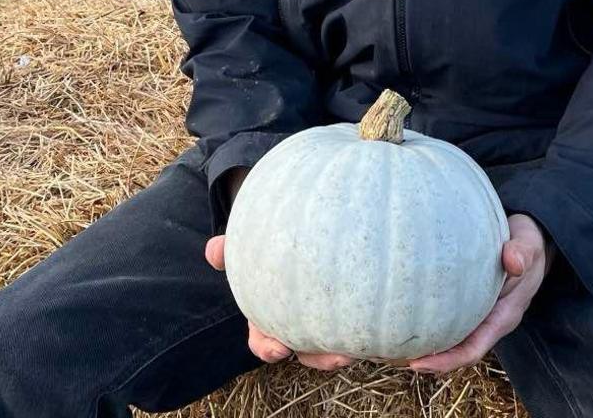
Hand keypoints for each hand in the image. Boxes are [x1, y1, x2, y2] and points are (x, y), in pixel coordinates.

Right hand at [204, 233, 355, 371]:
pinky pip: (358, 327)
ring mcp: (325, 321)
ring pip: (335, 345)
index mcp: (269, 317)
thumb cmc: (270, 248)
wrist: (306, 231)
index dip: (269, 349)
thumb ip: (230, 249)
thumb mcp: (248, 248)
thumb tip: (212, 250)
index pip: (265, 343)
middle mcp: (298, 325)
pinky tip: (380, 330)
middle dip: (321, 359)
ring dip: (347, 350)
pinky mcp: (349, 312)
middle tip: (338, 358)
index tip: (280, 349)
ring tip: (359, 348)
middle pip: (308, 352)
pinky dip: (368, 332)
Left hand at [406, 213, 550, 375]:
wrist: (529, 242)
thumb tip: (514, 261)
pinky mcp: (468, 303)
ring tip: (390, 346)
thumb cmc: (528, 245)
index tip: (418, 364)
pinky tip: (402, 317)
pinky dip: (427, 323)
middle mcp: (488, 322)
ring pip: (449, 338)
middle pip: (456, 351)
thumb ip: (522, 254)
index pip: (473, 350)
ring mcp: (478, 314)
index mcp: (503, 317)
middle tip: (393, 357)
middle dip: (428, 359)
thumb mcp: (529, 247)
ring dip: (425, 345)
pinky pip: (446, 319)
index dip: (446, 361)